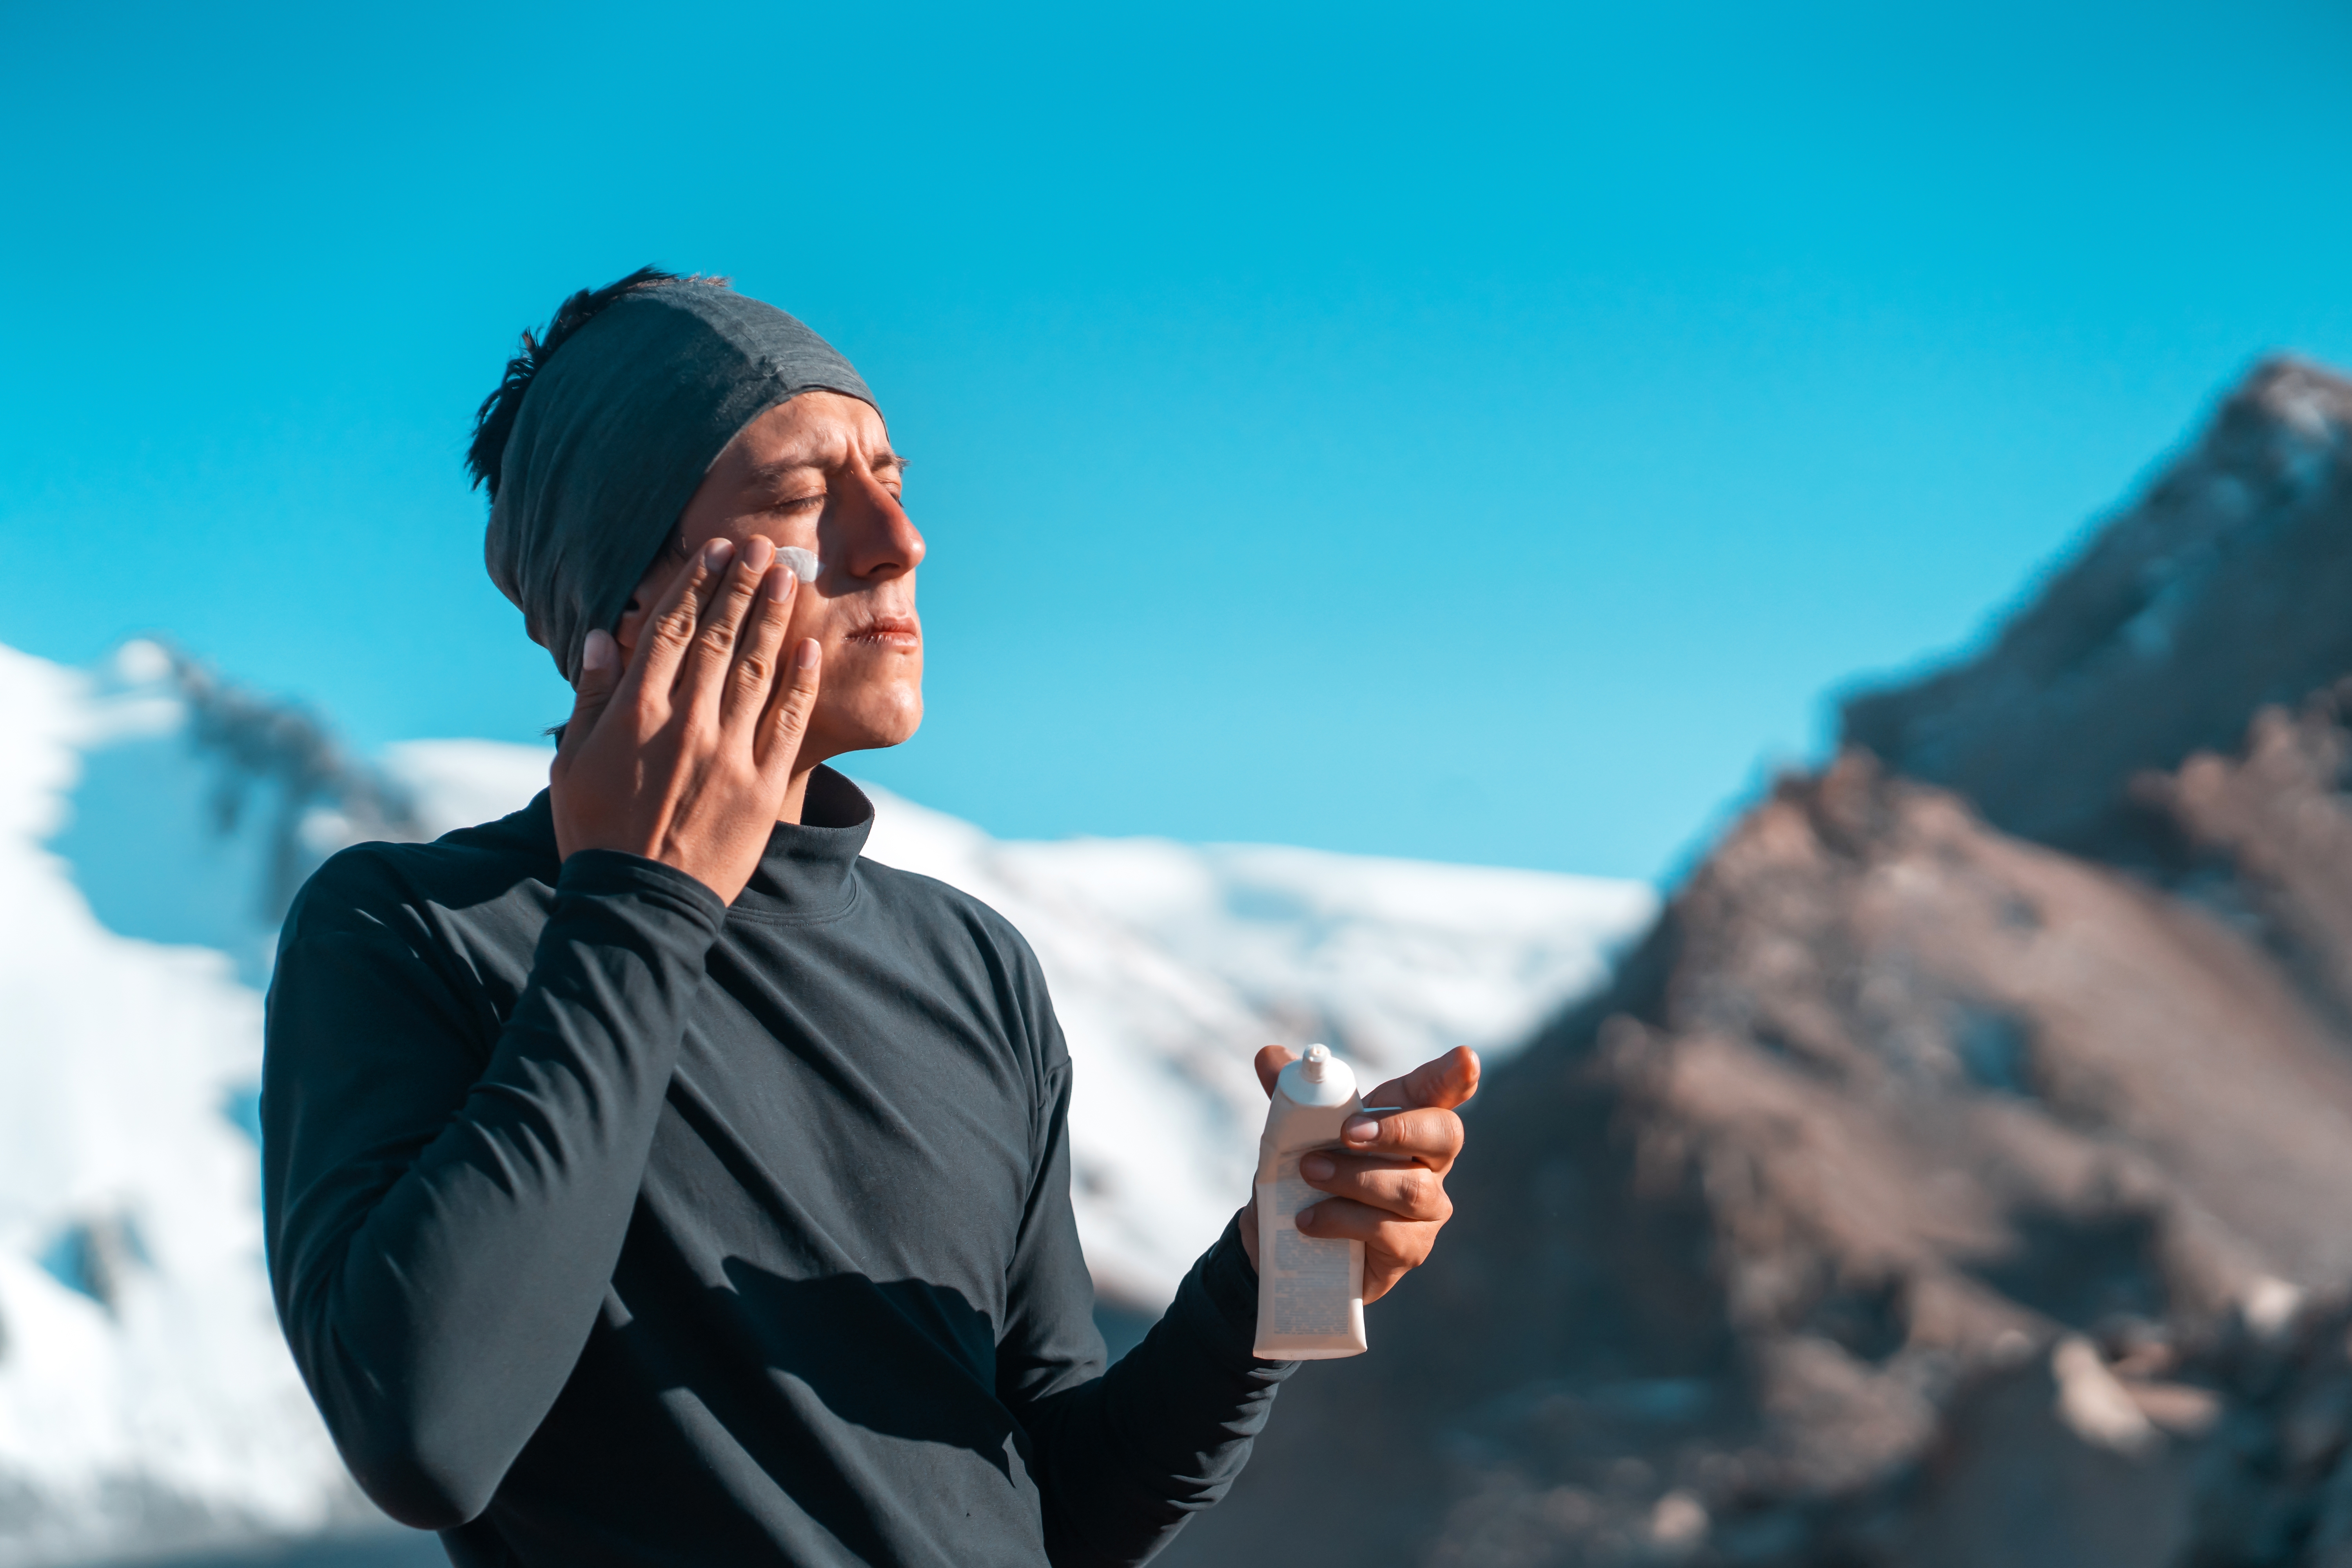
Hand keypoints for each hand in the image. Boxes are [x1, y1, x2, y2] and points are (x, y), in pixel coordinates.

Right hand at [549, 536, 821, 903]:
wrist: (637, 902)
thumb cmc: (596, 831)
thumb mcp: (573, 762)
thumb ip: (590, 696)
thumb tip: (602, 636)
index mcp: (638, 714)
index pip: (672, 632)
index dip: (695, 586)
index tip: (714, 551)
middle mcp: (687, 725)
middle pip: (720, 638)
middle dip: (741, 586)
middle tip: (761, 546)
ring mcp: (729, 755)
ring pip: (757, 670)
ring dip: (773, 618)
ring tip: (787, 576)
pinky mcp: (762, 786)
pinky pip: (786, 723)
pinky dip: (799, 683)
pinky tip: (810, 647)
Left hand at [1236, 1045, 1478, 1304]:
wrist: (1288, 1240)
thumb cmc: (1306, 1176)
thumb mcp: (1294, 1134)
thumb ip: (1288, 1094)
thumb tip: (1268, 1055)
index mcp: (1406, 1119)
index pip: (1439, 1092)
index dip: (1455, 1076)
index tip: (1464, 1058)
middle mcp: (1429, 1162)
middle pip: (1443, 1135)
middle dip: (1397, 1130)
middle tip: (1347, 1132)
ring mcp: (1427, 1208)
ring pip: (1410, 1188)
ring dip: (1352, 1178)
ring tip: (1307, 1172)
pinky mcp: (1412, 1249)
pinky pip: (1387, 1232)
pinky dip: (1341, 1220)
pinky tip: (1308, 1220)